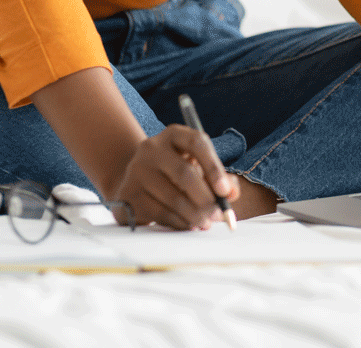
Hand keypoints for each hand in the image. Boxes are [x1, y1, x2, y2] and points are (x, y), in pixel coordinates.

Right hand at [110, 125, 238, 229]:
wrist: (135, 181)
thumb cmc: (175, 173)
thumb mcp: (197, 167)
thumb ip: (219, 178)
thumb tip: (233, 192)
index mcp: (173, 134)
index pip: (197, 142)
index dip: (214, 167)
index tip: (225, 191)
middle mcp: (152, 148)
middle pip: (184, 173)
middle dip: (205, 198)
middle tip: (218, 214)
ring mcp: (136, 170)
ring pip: (172, 197)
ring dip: (194, 215)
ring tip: (206, 223)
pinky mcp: (128, 194)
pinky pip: (159, 213)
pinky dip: (179, 223)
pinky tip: (189, 225)